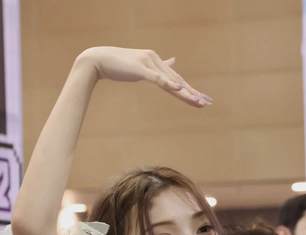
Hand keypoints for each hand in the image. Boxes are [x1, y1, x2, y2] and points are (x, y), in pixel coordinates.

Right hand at [78, 47, 211, 107]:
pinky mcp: (140, 69)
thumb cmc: (118, 65)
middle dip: (193, 93)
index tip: (202, 99)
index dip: (190, 90)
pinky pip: (157, 79)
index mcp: (156, 62)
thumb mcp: (140, 66)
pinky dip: (169, 84)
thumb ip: (156, 68)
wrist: (99, 60)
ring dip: (185, 92)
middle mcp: (155, 61)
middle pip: (177, 81)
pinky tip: (180, 89)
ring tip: (198, 101)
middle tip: (207, 103)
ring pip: (171, 81)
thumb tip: (172, 62)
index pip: (176, 79)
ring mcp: (148, 64)